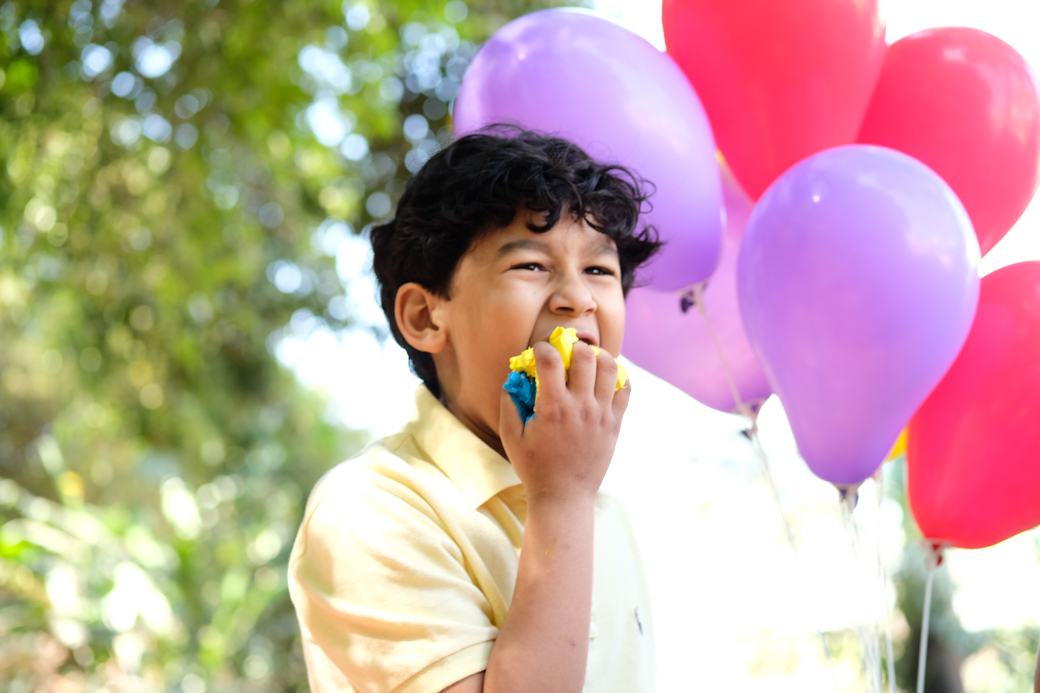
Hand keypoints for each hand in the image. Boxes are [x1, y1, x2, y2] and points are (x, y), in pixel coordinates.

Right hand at [499, 340, 629, 504]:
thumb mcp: (510, 436)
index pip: (550, 359)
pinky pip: (625, 389)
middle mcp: (580, 406)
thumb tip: (513, 376)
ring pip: (610, 366)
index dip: (542, 348)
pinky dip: (617, 377)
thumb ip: (508, 403)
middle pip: (585, 355)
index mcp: (552, 407)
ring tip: (587, 362)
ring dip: (597, 357)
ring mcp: (601, 414)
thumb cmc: (534, 467)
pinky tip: (603, 380)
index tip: (538, 353)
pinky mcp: (614, 423)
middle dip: (572, 347)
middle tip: (565, 355)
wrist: (564, 497)